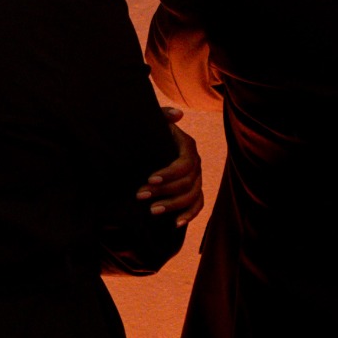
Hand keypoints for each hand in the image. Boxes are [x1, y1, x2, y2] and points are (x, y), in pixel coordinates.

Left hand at [136, 107, 204, 224]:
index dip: (169, 174)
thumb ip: (163, 114)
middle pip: (186, 183)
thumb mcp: (153, 120)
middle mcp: (195, 163)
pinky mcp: (193, 191)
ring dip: (173, 205)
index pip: (184, 164)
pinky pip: (197, 204)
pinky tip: (176, 223)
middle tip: (140, 195)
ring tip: (152, 210)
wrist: (147, 145)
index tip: (149, 179)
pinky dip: (189, 215)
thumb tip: (178, 115)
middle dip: (163, 191)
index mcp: (187, 147)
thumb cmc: (149, 132)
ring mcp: (196, 178)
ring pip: (191, 196)